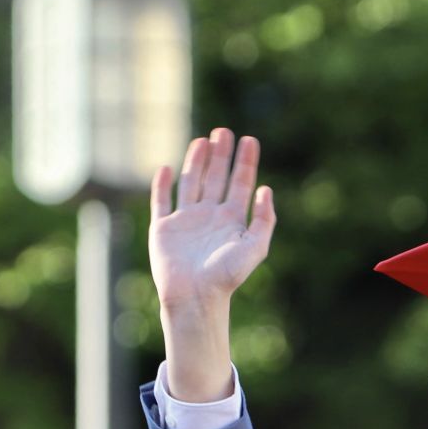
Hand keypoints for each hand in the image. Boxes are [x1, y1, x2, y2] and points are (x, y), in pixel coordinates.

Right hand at [150, 128, 275, 308]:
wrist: (196, 296)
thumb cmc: (227, 276)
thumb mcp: (255, 248)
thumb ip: (264, 220)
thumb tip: (266, 189)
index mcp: (232, 221)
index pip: (240, 184)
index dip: (246, 162)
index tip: (250, 140)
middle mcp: (209, 217)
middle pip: (216, 178)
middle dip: (220, 155)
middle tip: (224, 132)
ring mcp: (186, 221)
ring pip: (191, 183)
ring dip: (196, 162)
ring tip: (202, 140)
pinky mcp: (163, 228)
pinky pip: (161, 201)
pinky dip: (162, 184)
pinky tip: (167, 168)